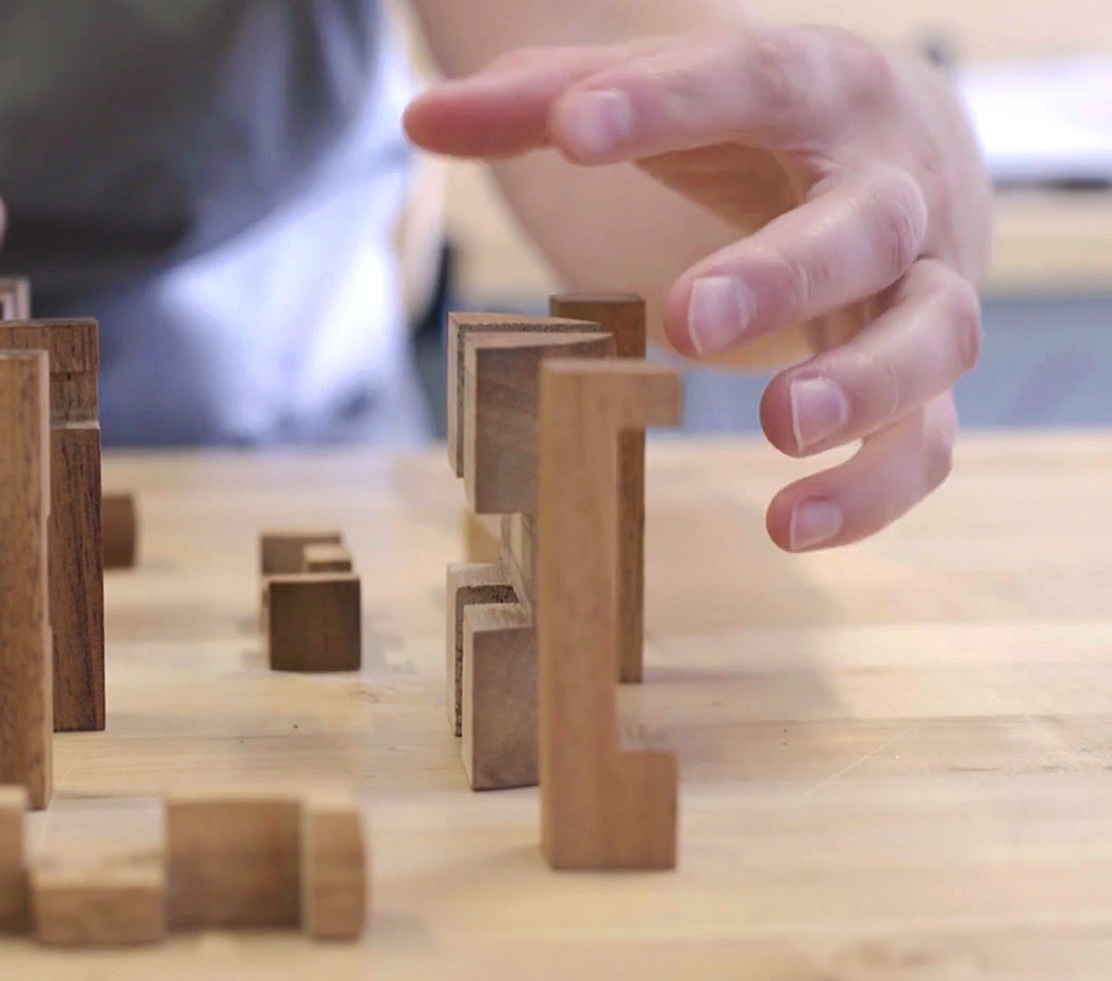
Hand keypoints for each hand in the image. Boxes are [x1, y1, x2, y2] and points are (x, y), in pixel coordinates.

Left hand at [405, 26, 991, 551]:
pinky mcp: (930, 375)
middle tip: (689, 322)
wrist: (902, 145)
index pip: (747, 81)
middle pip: (862, 226)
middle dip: (780, 275)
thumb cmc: (752, 120)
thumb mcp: (662, 93)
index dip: (662, 103)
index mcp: (815, 88)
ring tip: (779, 424)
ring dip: (863, 385)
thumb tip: (421, 118)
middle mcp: (893, 184)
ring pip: (934, 335)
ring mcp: (925, 283)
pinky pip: (930, 438)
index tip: (573, 131)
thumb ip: (543, 101)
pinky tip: (790, 523)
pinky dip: (875, 487)